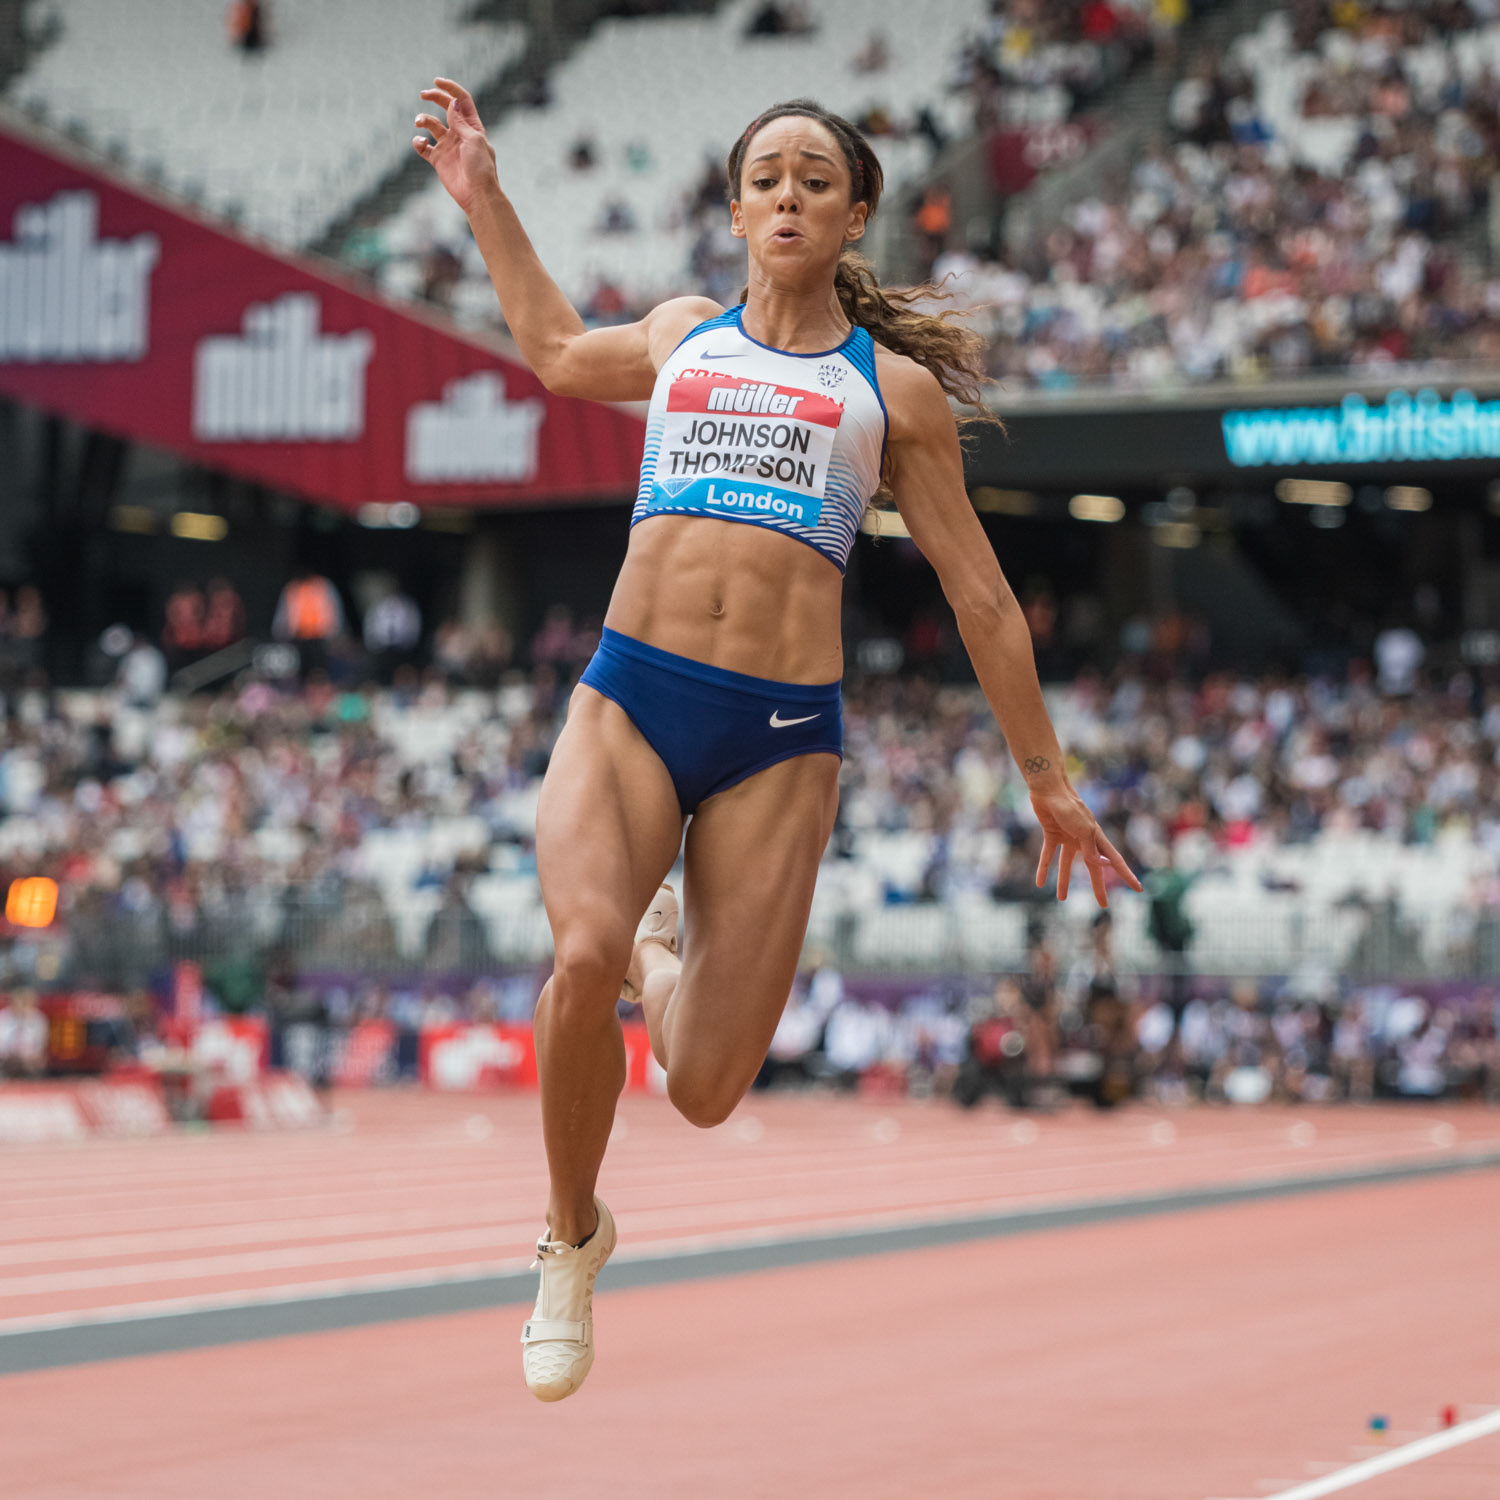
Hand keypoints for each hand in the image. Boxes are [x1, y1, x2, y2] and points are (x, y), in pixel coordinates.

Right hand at [412, 77, 498, 214]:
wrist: (477, 195)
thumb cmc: (481, 167)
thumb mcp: (473, 139)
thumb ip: (460, 121)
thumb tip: (452, 103)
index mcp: (472, 126)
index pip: (461, 101)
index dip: (450, 89)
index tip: (437, 81)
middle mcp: (459, 133)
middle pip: (444, 108)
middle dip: (434, 97)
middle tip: (423, 94)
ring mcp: (448, 146)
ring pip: (431, 125)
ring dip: (423, 119)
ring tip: (419, 122)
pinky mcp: (438, 160)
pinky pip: (423, 147)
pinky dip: (418, 142)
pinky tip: (420, 144)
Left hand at [1030, 781, 1141, 907]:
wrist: (1049, 789)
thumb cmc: (1069, 807)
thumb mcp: (1083, 830)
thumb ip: (1090, 850)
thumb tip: (1099, 866)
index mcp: (1097, 837)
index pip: (1115, 861)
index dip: (1126, 875)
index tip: (1138, 888)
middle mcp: (1084, 839)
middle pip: (1092, 868)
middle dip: (1098, 886)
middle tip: (1103, 904)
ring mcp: (1068, 837)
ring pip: (1067, 865)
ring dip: (1064, 881)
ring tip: (1062, 899)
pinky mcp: (1052, 834)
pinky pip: (1048, 855)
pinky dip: (1043, 869)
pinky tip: (1039, 883)